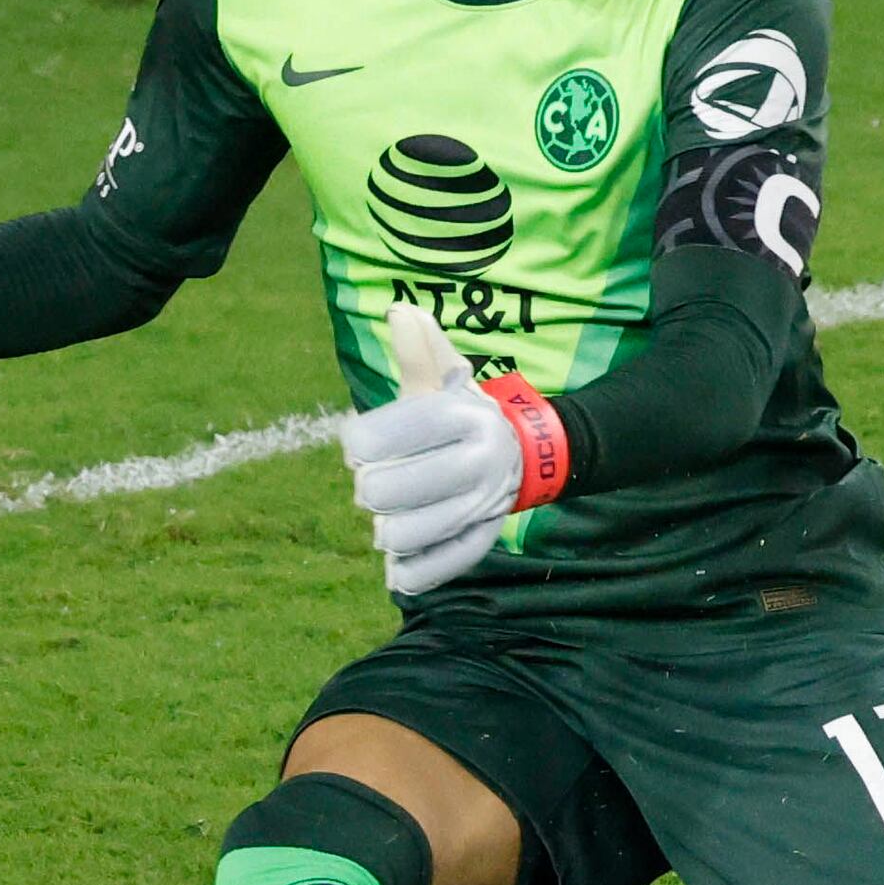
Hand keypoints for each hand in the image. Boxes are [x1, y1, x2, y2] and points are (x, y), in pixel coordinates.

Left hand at [345, 303, 525, 596]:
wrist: (529, 454)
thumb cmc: (465, 414)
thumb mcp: (447, 379)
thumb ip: (420, 349)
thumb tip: (399, 312)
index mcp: (467, 416)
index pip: (408, 428)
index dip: (366, 438)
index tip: (354, 444)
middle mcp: (480, 460)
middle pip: (404, 485)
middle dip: (374, 488)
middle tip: (369, 486)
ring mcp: (484, 502)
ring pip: (421, 529)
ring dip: (390, 531)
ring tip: (384, 523)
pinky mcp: (485, 535)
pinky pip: (448, 562)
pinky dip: (417, 572)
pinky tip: (395, 570)